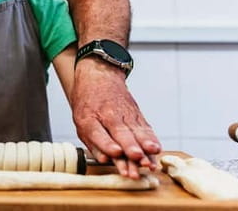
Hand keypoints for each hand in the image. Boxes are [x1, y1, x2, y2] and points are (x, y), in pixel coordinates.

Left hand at [71, 58, 161, 178]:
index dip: (107, 144)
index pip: (97, 132)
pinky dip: (151, 139)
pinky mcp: (136, 115)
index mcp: (89, 118)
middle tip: (135, 155)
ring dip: (144, 144)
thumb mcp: (81, 121)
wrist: (99, 76)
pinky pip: (145, 129)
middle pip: (120, 133)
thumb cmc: (88, 102)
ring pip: (135, 132)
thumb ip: (93, 142)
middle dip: (129, 146)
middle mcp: (108, 116)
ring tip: (150, 153)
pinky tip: (156, 148)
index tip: (116, 152)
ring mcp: (124, 114)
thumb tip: (104, 160)